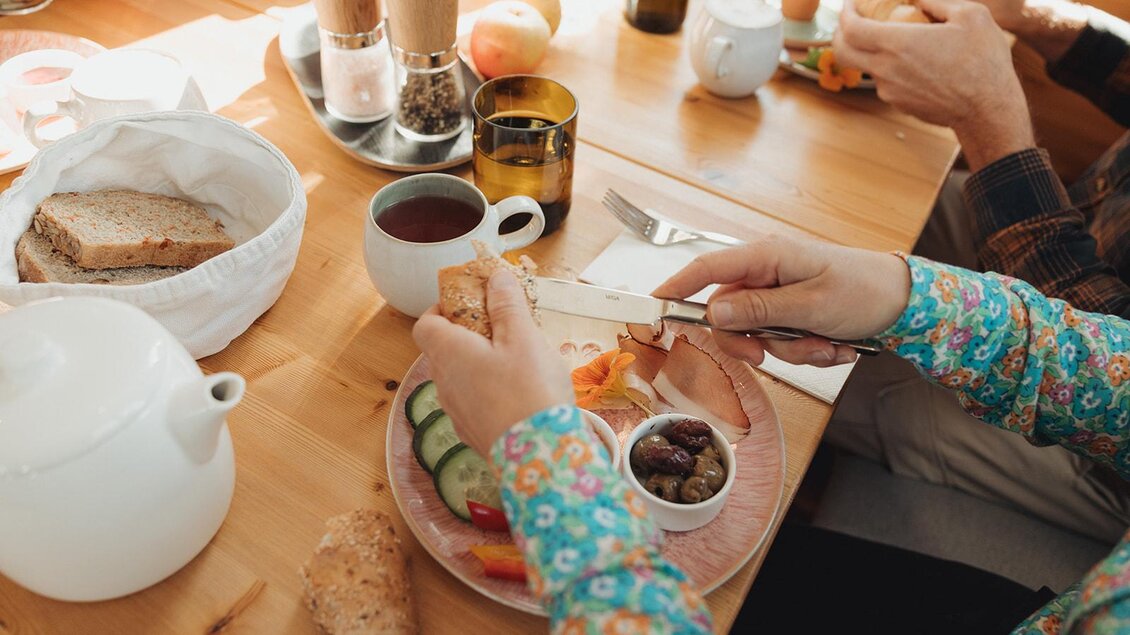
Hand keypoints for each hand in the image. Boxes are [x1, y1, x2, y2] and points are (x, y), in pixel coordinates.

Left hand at [412, 271, 572, 456]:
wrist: (540, 455)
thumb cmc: (529, 390)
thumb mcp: (523, 337)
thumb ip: (507, 305)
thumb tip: (496, 277)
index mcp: (448, 352)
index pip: (425, 323)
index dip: (442, 308)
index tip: (470, 303)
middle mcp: (443, 382)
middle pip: (443, 349)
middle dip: (469, 334)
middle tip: (503, 327)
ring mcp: (455, 411)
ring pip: (459, 377)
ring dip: (479, 363)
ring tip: (517, 360)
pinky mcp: (472, 433)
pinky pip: (473, 402)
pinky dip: (488, 390)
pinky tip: (518, 392)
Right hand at [653, 235, 910, 366]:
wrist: (905, 301)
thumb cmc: (863, 290)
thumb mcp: (809, 305)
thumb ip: (758, 311)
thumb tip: (714, 315)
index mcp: (766, 257)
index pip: (706, 269)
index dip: (675, 288)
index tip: (651, 307)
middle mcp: (766, 272)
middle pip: (728, 315)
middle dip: (754, 342)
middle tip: (771, 356)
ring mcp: (778, 292)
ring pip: (757, 334)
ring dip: (790, 351)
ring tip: (827, 346)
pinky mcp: (791, 311)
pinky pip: (780, 340)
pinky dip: (805, 351)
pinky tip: (834, 345)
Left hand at [835, 0, 1034, 169]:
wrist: (988, 109)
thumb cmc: (983, 60)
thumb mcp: (969, 15)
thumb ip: (935, 0)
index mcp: (897, 44)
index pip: (850, 28)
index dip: (845, 13)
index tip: (851, 4)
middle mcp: (885, 69)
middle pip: (842, 52)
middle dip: (839, 33)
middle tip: (853, 21)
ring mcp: (889, 90)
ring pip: (867, 67)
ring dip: (873, 51)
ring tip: (902, 39)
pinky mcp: (898, 104)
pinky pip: (886, 81)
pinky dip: (891, 67)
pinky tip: (917, 61)